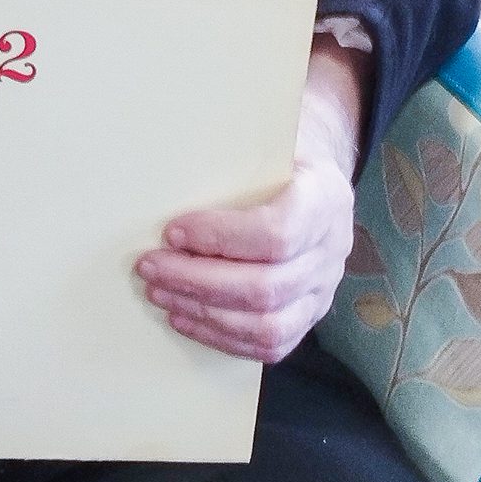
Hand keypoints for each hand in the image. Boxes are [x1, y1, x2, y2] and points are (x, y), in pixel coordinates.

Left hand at [134, 36, 366, 364]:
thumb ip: (233, 148)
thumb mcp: (268, 136)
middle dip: (197, 280)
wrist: (318, 176)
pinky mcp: (309, 316)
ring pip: (268, 325)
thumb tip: (161, 142)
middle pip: (266, 286)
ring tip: (159, 293)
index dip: (221, 236)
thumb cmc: (280, 152)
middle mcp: (332, 251)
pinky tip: (184, 317)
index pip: (278, 232)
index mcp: (325, 198)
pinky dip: (222, 337)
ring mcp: (324, 290)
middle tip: (148, 266)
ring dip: (204, 313)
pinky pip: (271, 344)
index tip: (172, 229)